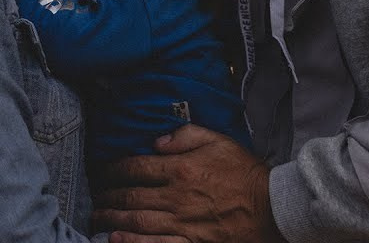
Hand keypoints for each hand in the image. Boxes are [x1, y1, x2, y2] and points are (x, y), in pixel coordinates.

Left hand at [92, 125, 281, 242]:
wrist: (272, 206)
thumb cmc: (245, 172)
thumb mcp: (218, 141)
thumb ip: (185, 136)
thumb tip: (155, 142)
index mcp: (181, 169)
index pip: (136, 167)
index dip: (114, 169)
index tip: (103, 170)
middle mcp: (177, 197)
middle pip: (131, 196)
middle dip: (107, 195)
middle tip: (96, 195)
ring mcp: (183, 223)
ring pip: (137, 221)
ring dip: (112, 218)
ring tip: (97, 217)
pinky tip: (115, 239)